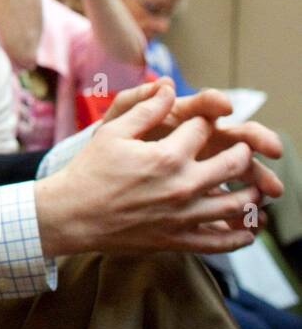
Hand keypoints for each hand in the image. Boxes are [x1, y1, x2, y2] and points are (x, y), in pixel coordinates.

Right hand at [35, 83, 266, 257]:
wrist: (71, 215)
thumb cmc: (88, 171)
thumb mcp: (111, 132)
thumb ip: (144, 108)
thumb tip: (168, 86)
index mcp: (166, 155)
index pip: (203, 129)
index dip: (205, 120)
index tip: (203, 121)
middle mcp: (182, 185)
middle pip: (233, 164)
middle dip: (243, 152)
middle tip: (243, 149)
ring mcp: (183, 216)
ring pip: (237, 204)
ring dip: (254, 193)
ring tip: (257, 186)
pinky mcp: (179, 240)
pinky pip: (222, 242)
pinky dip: (242, 236)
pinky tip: (250, 229)